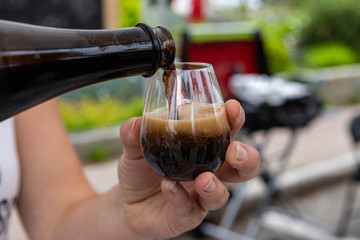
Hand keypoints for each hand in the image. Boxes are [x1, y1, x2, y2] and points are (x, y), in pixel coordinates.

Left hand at [117, 99, 259, 238]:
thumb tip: (136, 122)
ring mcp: (198, 196)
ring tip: (203, 179)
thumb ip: (133, 134)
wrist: (124, 201)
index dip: (234, 120)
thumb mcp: (133, 148)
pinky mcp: (185, 216)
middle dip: (246, 159)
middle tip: (234, 151)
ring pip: (221, 195)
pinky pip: (189, 210)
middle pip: (241, 168)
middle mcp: (207, 172)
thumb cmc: (139, 170)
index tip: (232, 108)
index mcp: (201, 149)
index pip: (226, 132)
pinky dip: (180, 198)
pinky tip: (169, 187)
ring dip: (216, 187)